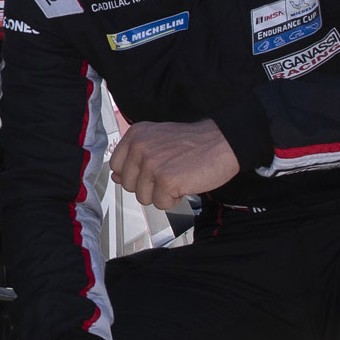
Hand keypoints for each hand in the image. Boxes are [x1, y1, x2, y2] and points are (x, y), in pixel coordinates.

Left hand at [106, 119, 238, 209]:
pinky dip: (175, 199)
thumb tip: (116, 177)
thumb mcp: (159, 143)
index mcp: (136, 135)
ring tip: (179, 176)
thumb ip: (134, 159)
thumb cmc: (195, 143)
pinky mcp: (166, 180)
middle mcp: (140, 147)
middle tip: (170, 172)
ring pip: (143, 197)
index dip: (135, 174)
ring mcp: (152, 164)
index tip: (151, 170)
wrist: (224, 142)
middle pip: (129, 185)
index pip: (116, 166)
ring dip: (162, 193)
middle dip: (149, 186)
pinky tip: (185, 183)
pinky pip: (161, 204)